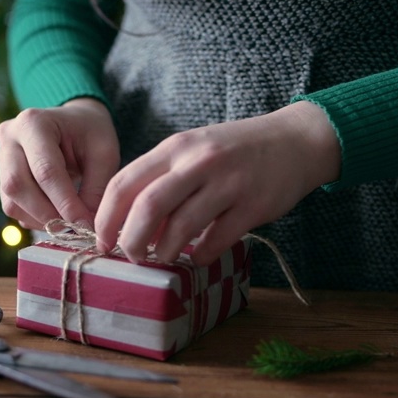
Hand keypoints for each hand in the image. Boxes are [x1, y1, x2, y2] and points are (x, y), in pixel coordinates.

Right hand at [0, 98, 120, 228]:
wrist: (73, 121)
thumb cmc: (90, 133)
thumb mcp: (104, 153)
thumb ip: (95, 189)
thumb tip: (84, 227)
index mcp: (34, 123)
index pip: (45, 170)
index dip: (64, 202)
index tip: (84, 225)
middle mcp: (9, 137)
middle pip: (17, 185)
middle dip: (47, 214)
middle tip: (75, 229)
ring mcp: (1, 156)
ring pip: (11, 201)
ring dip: (40, 219)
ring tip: (68, 223)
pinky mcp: (1, 176)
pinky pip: (12, 206)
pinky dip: (34, 218)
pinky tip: (56, 216)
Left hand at [93, 101, 340, 265]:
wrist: (295, 141)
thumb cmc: (234, 151)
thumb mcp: (192, 150)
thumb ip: (161, 177)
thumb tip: (124, 221)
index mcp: (175, 147)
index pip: (124, 184)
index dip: (105, 219)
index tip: (101, 241)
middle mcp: (198, 162)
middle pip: (147, 208)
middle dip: (131, 241)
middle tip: (131, 256)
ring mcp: (228, 183)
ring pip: (181, 228)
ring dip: (165, 252)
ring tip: (164, 256)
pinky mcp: (253, 206)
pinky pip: (216, 241)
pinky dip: (201, 256)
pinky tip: (199, 255)